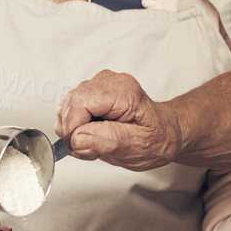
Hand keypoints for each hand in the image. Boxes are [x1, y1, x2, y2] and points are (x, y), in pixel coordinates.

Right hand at [56, 70, 180, 170]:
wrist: (165, 133)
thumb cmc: (158, 138)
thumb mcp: (140, 146)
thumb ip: (109, 141)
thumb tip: (77, 138)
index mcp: (123, 91)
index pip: (79, 103)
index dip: (74, 128)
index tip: (83, 147)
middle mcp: (108, 82)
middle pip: (69, 104)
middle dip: (74, 132)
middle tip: (93, 149)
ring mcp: (97, 86)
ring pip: (65, 108)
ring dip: (74, 132)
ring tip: (97, 142)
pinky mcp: (90, 95)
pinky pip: (69, 111)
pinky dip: (76, 129)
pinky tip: (94, 135)